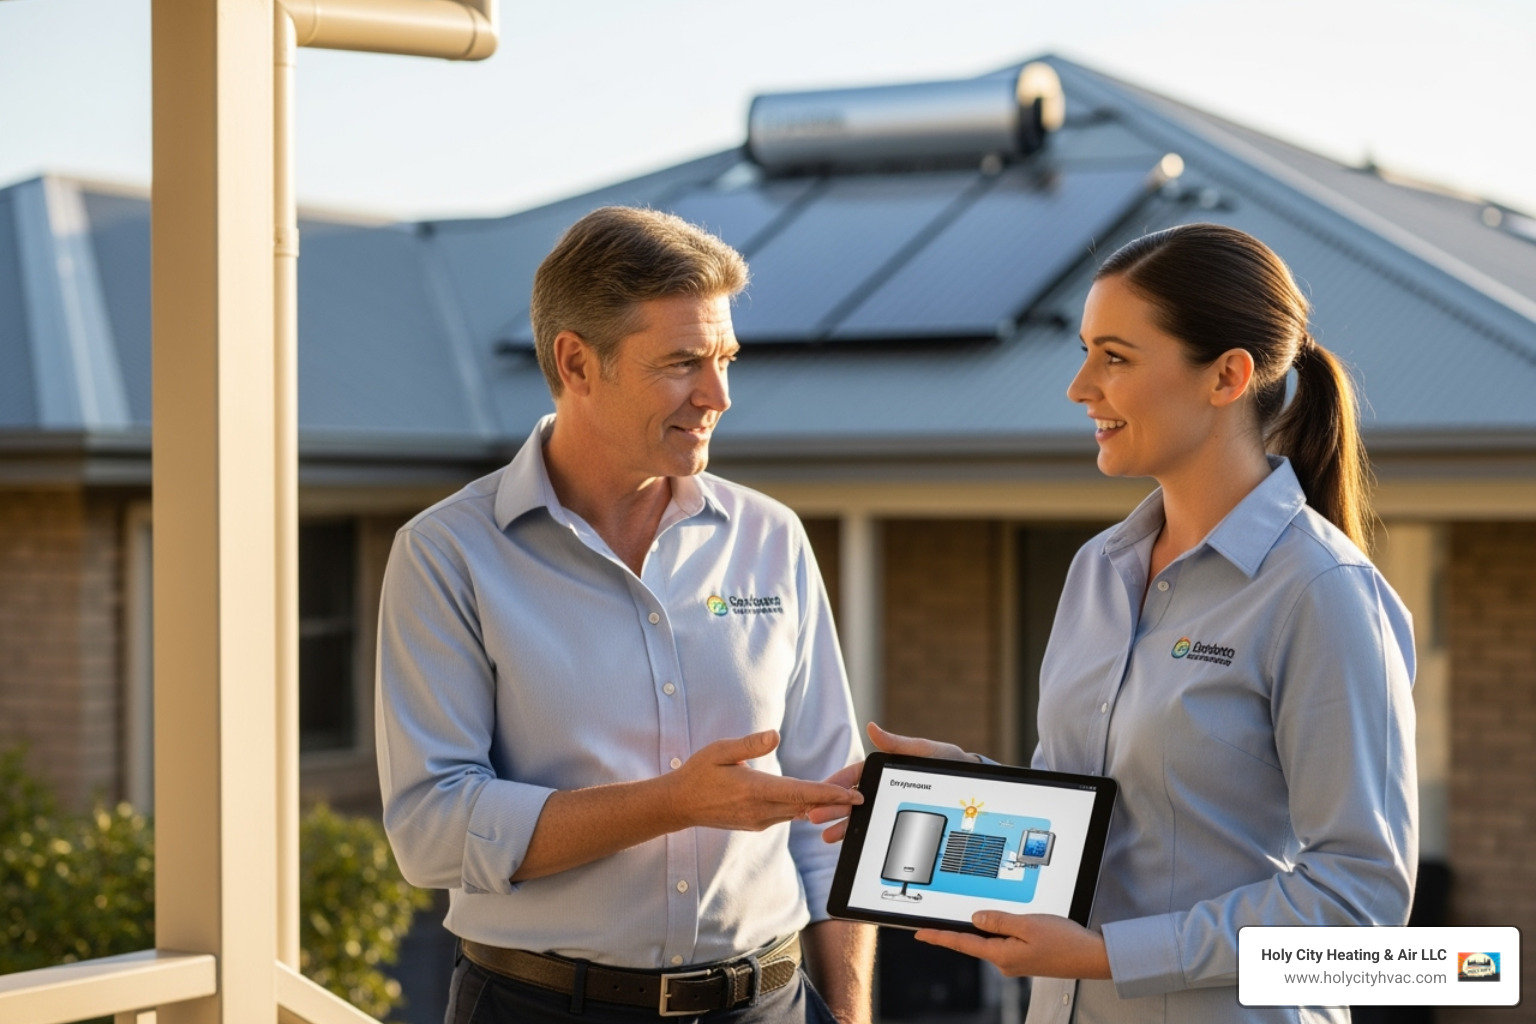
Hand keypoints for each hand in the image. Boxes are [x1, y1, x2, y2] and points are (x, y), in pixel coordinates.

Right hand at [663, 730, 860, 831]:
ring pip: (798, 813)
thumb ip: (749, 744)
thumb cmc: (699, 773)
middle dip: (835, 801)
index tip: (853, 795)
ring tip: (848, 797)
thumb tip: (775, 735)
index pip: (800, 793)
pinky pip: (787, 816)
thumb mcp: (719, 751)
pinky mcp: (758, 824)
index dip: (829, 794)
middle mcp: (761, 810)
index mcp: (754, 790)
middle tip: (863, 795)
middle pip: (806, 806)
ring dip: (822, 806)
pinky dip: (805, 808)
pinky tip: (819, 802)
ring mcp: (760, 821)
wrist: (680, 804)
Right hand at [810, 722, 977, 841]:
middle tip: (816, 816)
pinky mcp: (894, 820)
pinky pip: (874, 828)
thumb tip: (872, 727)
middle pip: (851, 798)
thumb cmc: (946, 763)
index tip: (822, 789)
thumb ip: (897, 744)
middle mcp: (880, 787)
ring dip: (841, 825)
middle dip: (831, 807)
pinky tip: (846, 844)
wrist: (969, 785)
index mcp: (882, 768)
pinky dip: (858, 836)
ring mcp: (885, 805)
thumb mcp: (923, 751)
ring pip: (858, 815)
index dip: (836, 783)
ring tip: (827, 836)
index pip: (853, 775)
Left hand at [915, 912, 1110, 979]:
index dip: (939, 937)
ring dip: (990, 926)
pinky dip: (1004, 930)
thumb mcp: (1027, 924)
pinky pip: (1006, 941)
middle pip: (977, 941)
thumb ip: (998, 920)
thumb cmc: (1064, 941)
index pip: (963, 943)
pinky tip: (1012, 922)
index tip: (920, 933)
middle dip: (965, 928)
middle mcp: (1006, 963)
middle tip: (945, 917)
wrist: (1091, 957)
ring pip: (993, 939)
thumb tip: (975, 918)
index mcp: (1002, 956)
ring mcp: (1016, 962)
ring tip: (995, 912)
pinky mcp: (1026, 958)